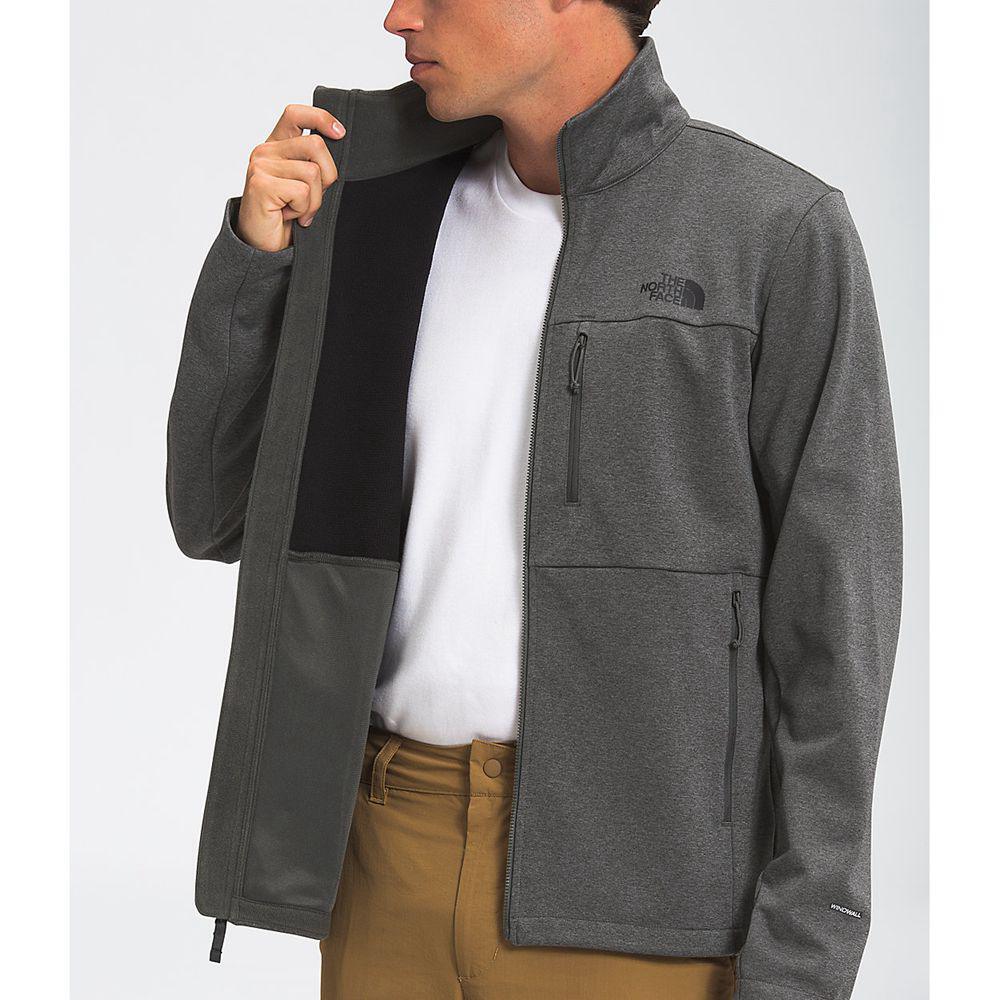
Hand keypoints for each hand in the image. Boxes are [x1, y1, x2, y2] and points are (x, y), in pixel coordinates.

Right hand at [237, 105, 345, 251]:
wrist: (263, 245)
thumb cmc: (285, 216)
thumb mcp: (304, 185)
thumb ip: (313, 164)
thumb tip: (337, 147)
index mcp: (276, 146)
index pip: (296, 114)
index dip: (321, 118)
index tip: (340, 133)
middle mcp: (265, 151)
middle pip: (316, 145)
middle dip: (328, 176)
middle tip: (313, 198)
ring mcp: (260, 166)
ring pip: (312, 172)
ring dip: (314, 200)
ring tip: (298, 210)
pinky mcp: (260, 184)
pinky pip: (302, 191)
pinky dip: (303, 209)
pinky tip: (289, 216)